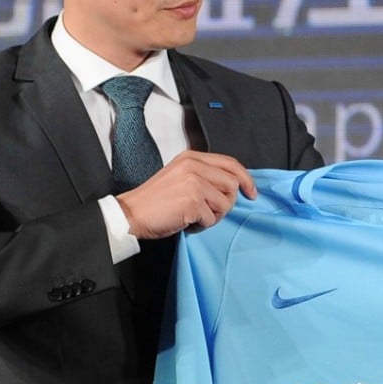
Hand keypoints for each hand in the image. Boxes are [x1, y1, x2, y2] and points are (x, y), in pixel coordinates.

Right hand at [116, 150, 255, 238]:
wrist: (131, 213)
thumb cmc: (155, 200)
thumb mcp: (180, 175)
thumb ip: (204, 174)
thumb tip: (234, 185)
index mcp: (192, 157)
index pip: (231, 163)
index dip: (246, 179)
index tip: (251, 192)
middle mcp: (194, 166)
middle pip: (233, 184)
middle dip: (226, 202)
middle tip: (210, 211)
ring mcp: (194, 183)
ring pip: (225, 203)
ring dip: (214, 215)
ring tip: (195, 216)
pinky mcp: (193, 202)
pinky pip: (212, 219)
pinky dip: (202, 226)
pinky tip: (187, 222)